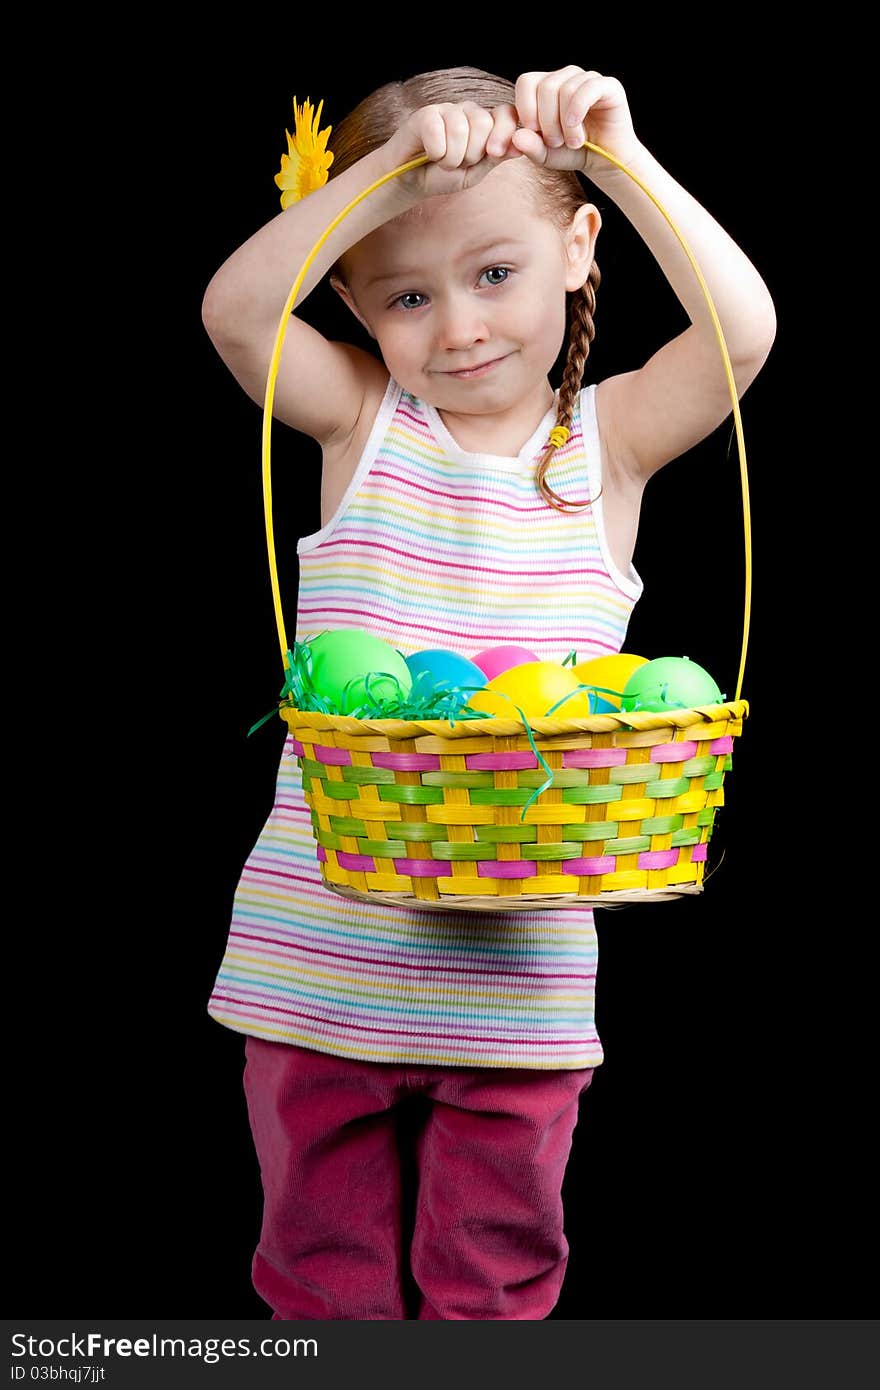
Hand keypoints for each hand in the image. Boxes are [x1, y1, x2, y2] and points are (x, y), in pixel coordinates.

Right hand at [381, 101, 525, 201]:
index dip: (503, 134)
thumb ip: (497, 157)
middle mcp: (469, 111)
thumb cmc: (444, 176)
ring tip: (443, 161)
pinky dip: (435, 153)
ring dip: (451, 157)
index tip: (493, 154)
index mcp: (486, 124)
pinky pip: (438, 133)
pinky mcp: (426, 114)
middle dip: (471, 153)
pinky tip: (429, 154)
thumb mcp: (477, 172)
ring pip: (460, 130)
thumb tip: (520, 145)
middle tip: (459, 162)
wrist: (413, 181)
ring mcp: (447, 110)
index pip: (507, 114)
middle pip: (483, 123)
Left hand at [509, 67, 642, 179]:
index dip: (525, 107)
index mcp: (547, 87)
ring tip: (573, 143)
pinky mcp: (609, 86)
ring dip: (565, 123)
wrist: (606, 162)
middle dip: (547, 120)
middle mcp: (567, 77)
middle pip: (545, 86)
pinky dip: (578, 111)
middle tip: (555, 143)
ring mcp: (588, 79)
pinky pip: (588, 89)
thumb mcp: (546, 155)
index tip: (534, 132)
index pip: (527, 81)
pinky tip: (578, 132)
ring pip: (565, 89)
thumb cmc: (573, 154)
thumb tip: (517, 136)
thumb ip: (530, 147)